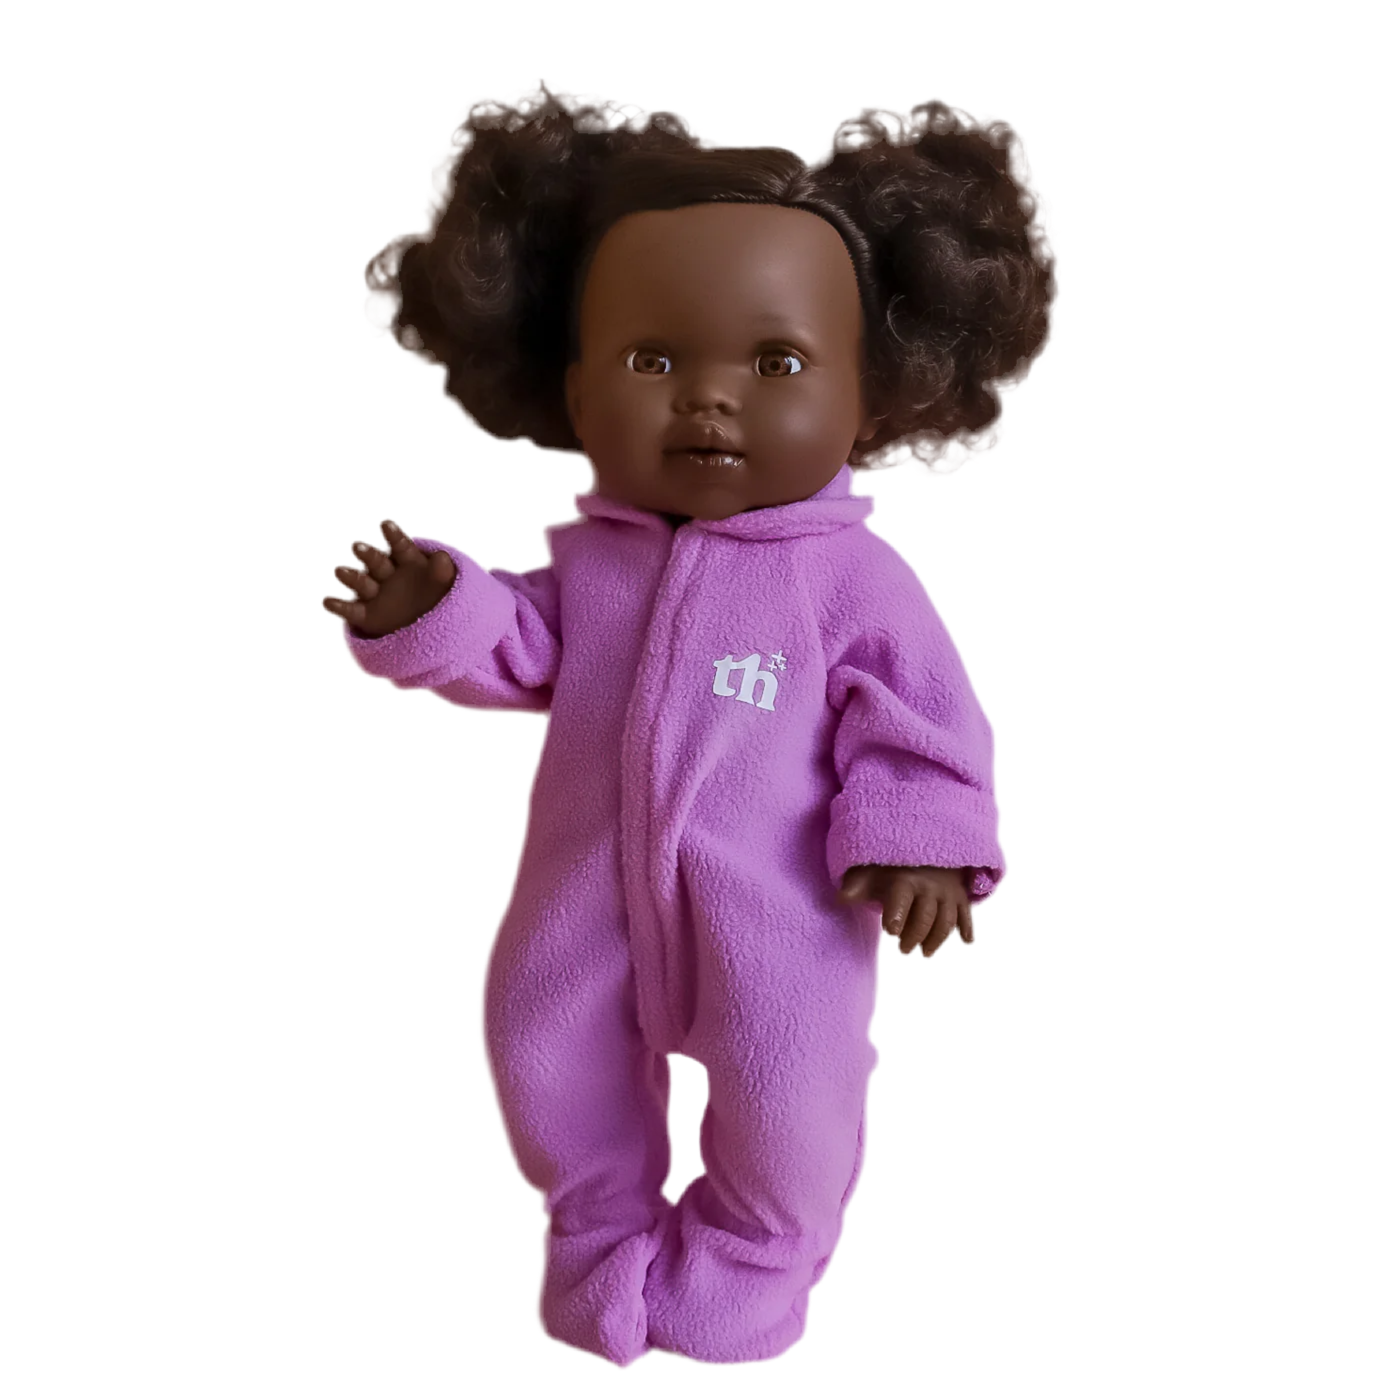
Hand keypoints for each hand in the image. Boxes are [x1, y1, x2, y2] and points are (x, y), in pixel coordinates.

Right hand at [322, 520, 456, 638]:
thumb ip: (442, 571)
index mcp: (407, 561)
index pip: (401, 546)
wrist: (426, 622)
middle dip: (368, 555)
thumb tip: (443, 558)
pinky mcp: (365, 615)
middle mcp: (387, 573)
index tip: (386, 524)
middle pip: (377, 562)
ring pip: (361, 583)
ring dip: (350, 576)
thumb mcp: (443, 583)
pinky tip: (328, 601)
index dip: (394, 535)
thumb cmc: (435, 594)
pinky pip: (351, 610)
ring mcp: (374, 593)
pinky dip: (339, 606)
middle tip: (358, 547)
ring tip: (340, 571)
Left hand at [836, 864, 973, 957]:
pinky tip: (967, 940)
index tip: (891, 930)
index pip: (901, 898)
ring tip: (925, 952)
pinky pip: (966, 913)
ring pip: (947, 920)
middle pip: (925, 916)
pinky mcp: (960, 895)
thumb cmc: (889, 867)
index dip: (897, 914)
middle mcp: (929, 886)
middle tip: (904, 949)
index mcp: (904, 880)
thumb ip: (856, 886)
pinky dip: (967, 927)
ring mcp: (947, 891)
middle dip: (915, 935)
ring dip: (937, 938)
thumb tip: (841, 898)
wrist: (923, 848)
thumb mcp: (870, 872)